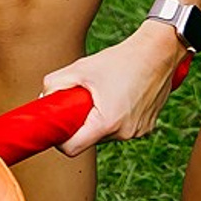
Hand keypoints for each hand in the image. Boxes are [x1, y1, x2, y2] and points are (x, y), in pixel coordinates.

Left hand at [46, 24, 186, 156]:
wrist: (158, 52)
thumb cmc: (120, 60)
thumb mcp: (79, 68)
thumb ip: (54, 85)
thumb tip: (42, 100)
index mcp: (106, 123)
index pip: (73, 148)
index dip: (60, 139)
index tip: (57, 125)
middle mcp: (125, 133)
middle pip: (89, 139)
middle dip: (80, 123)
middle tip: (81, 99)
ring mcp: (138, 132)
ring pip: (105, 134)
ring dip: (98, 119)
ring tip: (104, 95)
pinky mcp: (147, 127)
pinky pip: (121, 128)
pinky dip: (114, 117)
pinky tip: (119, 96)